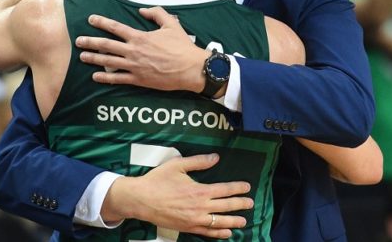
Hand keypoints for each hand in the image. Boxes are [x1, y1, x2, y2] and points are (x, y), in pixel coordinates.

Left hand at [76, 6, 208, 91]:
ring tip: (82, 57)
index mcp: (140, 37)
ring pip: (108, 62)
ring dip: (93, 59)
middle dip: (90, 42)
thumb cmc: (182, 46)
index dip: (102, 22)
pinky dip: (105, 78)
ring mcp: (134, 66)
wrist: (190, 68)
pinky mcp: (138, 79)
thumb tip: (142, 10)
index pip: (116, 27)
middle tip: (78, 41)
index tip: (91, 19)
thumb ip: (157, 13)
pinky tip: (95, 76)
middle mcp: (133, 51)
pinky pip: (118, 78)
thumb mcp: (172, 24)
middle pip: (106, 45)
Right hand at [104, 154, 252, 237]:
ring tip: (243, 221)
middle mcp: (200, 207)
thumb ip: (199, 161)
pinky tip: (227, 233)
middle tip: (251, 204)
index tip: (247, 187)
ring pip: (219, 222)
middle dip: (240, 204)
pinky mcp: (187, 228)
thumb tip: (216, 157)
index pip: (225, 189)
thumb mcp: (178, 165)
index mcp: (200, 190)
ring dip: (233, 221)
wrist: (140, 200)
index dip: (238, 188)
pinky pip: (206, 232)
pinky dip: (218, 233)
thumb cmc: (158, 180)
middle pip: (226, 206)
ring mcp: (194, 219)